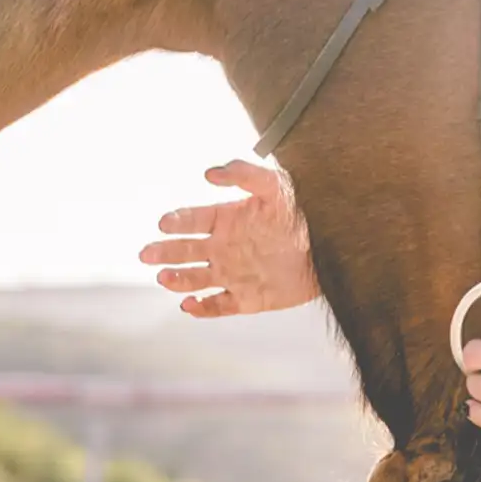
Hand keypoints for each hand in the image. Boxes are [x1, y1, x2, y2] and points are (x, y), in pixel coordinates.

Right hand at [137, 160, 318, 317]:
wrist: (334, 246)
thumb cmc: (305, 211)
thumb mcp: (276, 186)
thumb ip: (244, 175)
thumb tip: (209, 173)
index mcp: (227, 219)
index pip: (192, 220)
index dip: (176, 221)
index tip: (164, 223)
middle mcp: (225, 247)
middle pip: (185, 251)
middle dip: (164, 252)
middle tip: (146, 254)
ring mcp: (234, 274)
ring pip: (196, 279)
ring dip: (178, 279)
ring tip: (164, 277)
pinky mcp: (247, 299)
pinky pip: (218, 306)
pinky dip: (201, 308)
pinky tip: (188, 304)